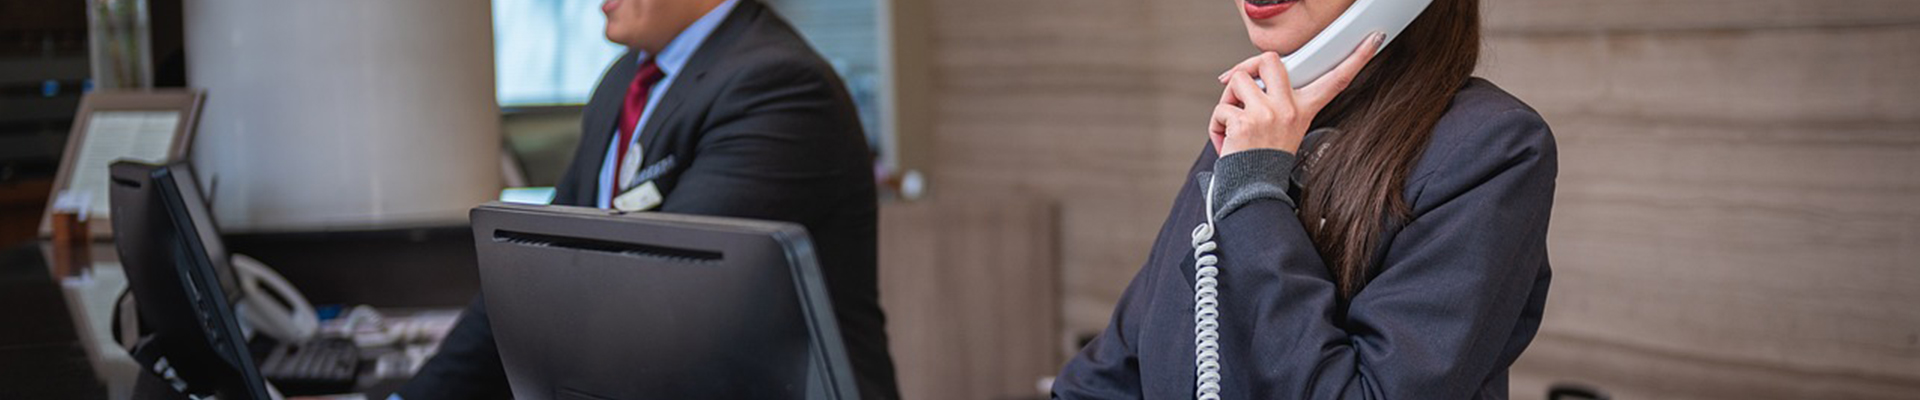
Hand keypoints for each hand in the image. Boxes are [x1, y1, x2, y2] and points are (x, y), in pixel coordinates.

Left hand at [1209, 32, 1383, 155]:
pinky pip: (1221, 109)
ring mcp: (1267, 114)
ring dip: (1227, 100)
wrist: (1254, 190)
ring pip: (1237, 80)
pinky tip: (1227, 142)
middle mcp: (1288, 109)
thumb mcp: (1282, 129)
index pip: (1334, 80)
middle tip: (1242, 86)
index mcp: (1303, 109)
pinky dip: (1216, 125)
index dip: (1357, 58)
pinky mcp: (1245, 122)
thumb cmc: (1264, 160)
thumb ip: (1276, 102)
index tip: (1373, 40)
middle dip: (1248, 66)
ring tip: (1234, 122)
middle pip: (1270, 59)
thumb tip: (1249, 79)